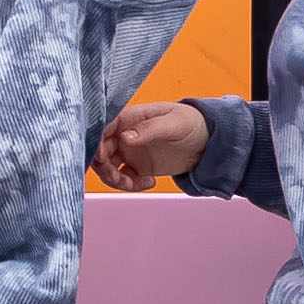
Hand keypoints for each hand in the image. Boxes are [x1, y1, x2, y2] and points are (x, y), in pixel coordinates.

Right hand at [94, 101, 208, 190]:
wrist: (206, 141)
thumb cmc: (191, 123)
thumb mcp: (173, 123)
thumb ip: (149, 129)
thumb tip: (125, 137)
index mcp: (129, 117)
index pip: (103, 128)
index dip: (97, 142)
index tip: (102, 157)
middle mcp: (124, 134)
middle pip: (100, 150)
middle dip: (104, 166)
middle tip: (117, 178)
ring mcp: (129, 151)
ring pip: (108, 168)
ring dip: (115, 179)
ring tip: (133, 184)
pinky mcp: (137, 166)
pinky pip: (123, 179)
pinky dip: (130, 186)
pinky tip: (149, 184)